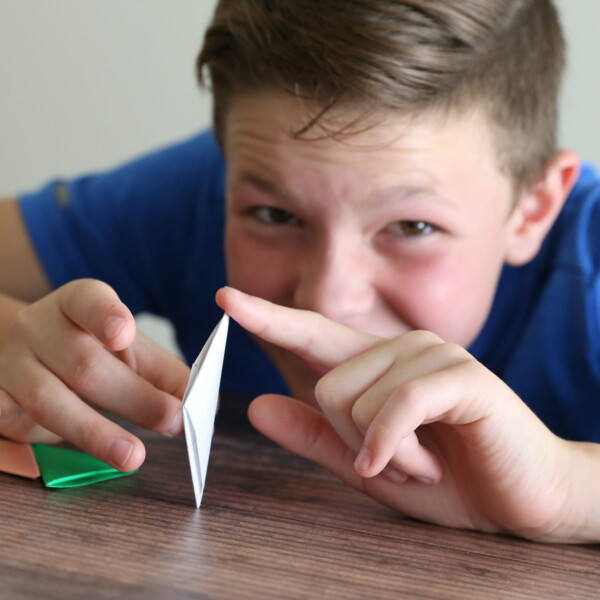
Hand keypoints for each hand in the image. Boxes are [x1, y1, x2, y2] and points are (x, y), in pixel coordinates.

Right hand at [0, 279, 188, 470]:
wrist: (21, 354)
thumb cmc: (88, 350)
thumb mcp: (129, 353)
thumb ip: (166, 374)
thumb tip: (205, 404)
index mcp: (77, 304)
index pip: (89, 300)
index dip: (106, 316)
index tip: (125, 334)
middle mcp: (38, 327)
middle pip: (84, 363)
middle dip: (135, 397)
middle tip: (175, 421)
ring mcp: (11, 363)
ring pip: (50, 399)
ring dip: (96, 432)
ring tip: (134, 456)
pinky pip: (11, 420)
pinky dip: (40, 441)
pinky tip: (71, 459)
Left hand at [217, 286, 584, 541]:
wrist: (522, 497)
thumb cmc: (446, 477)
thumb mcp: (364, 463)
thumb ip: (314, 436)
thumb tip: (256, 407)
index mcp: (377, 365)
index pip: (312, 334)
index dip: (268, 317)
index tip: (227, 296)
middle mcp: (401, 347)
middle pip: (328, 386)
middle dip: (354, 440)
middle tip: (399, 459)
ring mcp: (433, 355)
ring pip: (358, 399)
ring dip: (385, 451)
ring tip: (426, 460)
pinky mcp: (461, 377)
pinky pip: (398, 407)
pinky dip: (394, 447)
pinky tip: (417, 469)